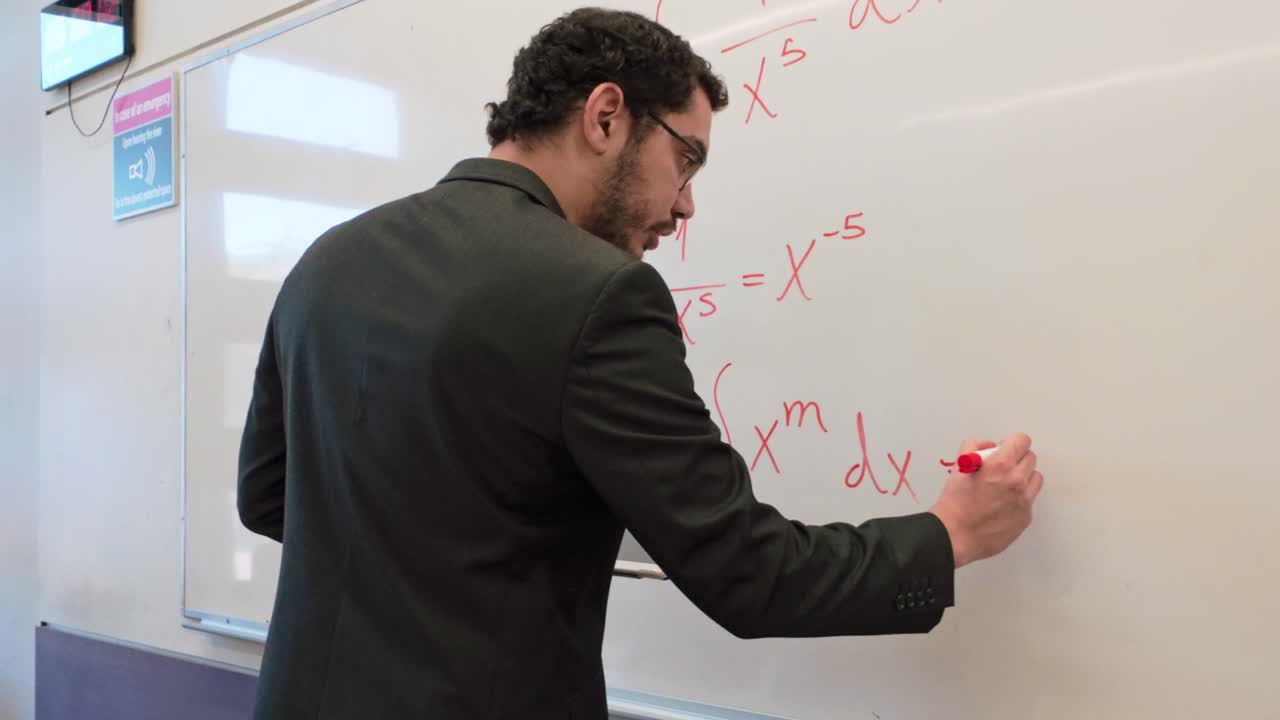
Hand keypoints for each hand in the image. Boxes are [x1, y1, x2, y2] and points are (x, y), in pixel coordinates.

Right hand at [929, 433, 1043, 567]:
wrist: (955, 535)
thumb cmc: (954, 503)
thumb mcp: (958, 466)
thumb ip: (973, 447)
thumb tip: (988, 446)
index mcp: (1000, 465)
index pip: (1022, 441)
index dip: (1013, 442)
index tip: (1006, 447)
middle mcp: (1016, 481)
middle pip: (1030, 458)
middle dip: (1017, 458)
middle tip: (1003, 467)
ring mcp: (1023, 500)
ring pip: (1035, 478)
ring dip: (1024, 477)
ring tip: (1007, 484)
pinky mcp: (1025, 517)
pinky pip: (1030, 499)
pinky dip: (1020, 497)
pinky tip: (1003, 503)